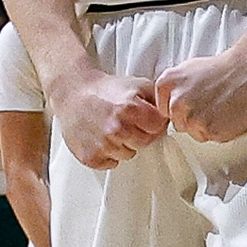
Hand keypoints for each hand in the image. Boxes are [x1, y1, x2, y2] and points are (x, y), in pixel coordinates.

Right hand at [49, 68, 168, 169]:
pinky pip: (110, 163)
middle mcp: (116, 128)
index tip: (145, 117)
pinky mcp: (90, 156)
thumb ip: (158, 98)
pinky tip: (101, 138)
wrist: (73, 93)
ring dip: (124, 144)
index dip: (154, 122)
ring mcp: (102, 144)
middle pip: (145, 143)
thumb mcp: (136, 84)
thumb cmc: (106, 89)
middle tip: (127, 122)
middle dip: (140, 134)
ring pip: (127, 155)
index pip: (158, 128)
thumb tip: (173, 113)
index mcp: (130, 109)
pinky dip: (108, 154)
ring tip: (112, 128)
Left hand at [154, 46, 246, 143]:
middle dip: (192, 117)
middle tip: (209, 103)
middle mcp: (175, 103)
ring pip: (193, 132)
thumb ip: (170, 89)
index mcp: (165, 85)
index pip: (164, 110)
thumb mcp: (185, 69)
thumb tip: (165, 106)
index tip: (195, 99)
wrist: (245, 70)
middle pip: (178, 123)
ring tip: (218, 108)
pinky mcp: (209, 130)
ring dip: (204, 126)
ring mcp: (192, 118)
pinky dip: (218, 130)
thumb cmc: (218, 69)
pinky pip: (209, 137)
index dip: (181, 108)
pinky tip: (225, 115)